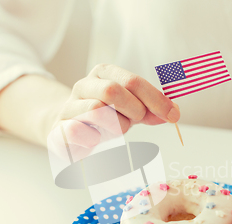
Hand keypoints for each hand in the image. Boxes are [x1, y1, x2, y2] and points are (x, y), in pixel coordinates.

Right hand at [48, 64, 179, 158]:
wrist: (67, 129)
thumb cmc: (105, 117)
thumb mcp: (131, 109)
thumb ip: (152, 110)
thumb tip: (173, 113)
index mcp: (103, 73)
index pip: (132, 81)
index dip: (155, 99)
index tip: (172, 115)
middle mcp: (83, 86)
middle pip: (112, 91)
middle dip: (133, 110)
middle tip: (136, 121)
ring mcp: (69, 107)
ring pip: (96, 110)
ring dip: (115, 126)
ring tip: (115, 131)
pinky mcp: (58, 130)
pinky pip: (77, 131)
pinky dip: (94, 139)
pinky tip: (96, 141)